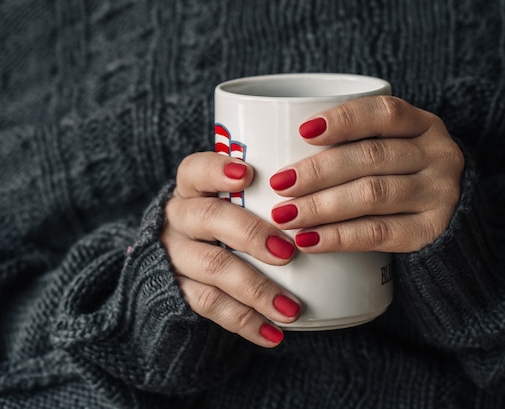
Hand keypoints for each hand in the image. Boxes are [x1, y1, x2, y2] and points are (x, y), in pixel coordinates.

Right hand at [161, 152, 300, 347]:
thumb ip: (264, 194)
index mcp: (192, 187)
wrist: (178, 261)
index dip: (217, 170)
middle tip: (288, 252)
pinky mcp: (177, 290)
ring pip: (211, 267)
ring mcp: (175, 254)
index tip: (248, 175)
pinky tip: (274, 334)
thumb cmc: (225, 220)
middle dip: (250, 234)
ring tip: (291, 308)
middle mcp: (179, 217)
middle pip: (208, 218)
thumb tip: (330, 194)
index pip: (195, 170)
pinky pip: (208, 306)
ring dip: (255, 289)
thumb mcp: (233, 199)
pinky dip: (244, 321)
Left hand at [269, 95, 463, 252]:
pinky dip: (338, 237)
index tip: (302, 131)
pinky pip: (377, 233)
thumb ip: (355, 143)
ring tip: (284, 216)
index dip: (343, 120)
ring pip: (371, 195)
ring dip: (320, 206)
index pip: (384, 113)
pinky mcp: (430, 232)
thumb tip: (281, 147)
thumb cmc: (401, 176)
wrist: (450, 220)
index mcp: (424, 125)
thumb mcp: (393, 149)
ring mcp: (439, 194)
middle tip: (278, 184)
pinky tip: (308, 240)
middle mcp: (439, 155)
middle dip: (317, 171)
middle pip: (370, 157)